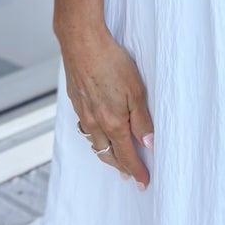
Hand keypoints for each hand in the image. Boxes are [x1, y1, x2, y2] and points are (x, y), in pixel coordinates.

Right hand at [61, 23, 154, 188]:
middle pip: (108, 153)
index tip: (143, 182)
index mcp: (113, 122)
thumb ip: (142, 120)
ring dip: (105, 153)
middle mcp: (95, 122)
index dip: (136, 170)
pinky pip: (85, 127)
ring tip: (113, 159)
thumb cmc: (111, 61)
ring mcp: (83, 112)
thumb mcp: (136, 90)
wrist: (81, 42)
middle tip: (129, 175)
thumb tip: (148, 144)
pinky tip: (97, 133)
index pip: (127, 155)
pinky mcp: (76, 100)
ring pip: (94, 142)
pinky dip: (94, 136)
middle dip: (120, 166)